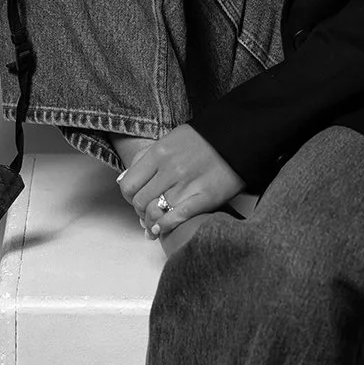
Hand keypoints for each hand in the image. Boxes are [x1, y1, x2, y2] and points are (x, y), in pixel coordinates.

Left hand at [118, 125, 244, 238]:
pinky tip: (162, 229)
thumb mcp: (171, 140)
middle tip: (146, 212)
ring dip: (151, 221)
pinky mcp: (204, 198)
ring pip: (155, 213)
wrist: (238, 135)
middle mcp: (170, 169)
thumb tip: (125, 180)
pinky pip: (176, 219)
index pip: (128, 185)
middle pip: (140, 202)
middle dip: (140, 210)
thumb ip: (148, 159)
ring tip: (154, 223)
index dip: (129, 196)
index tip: (135, 198)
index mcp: (159, 153)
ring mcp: (187, 185)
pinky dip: (165, 227)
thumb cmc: (203, 140)